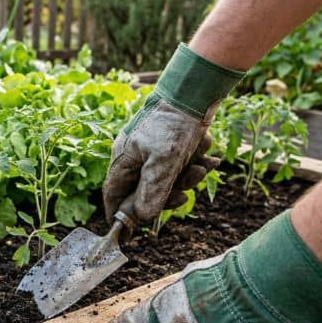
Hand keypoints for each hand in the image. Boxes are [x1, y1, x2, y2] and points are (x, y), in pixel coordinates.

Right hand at [103, 99, 218, 224]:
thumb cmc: (174, 123)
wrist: (197, 90)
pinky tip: (208, 156)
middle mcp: (134, 157)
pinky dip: (194, 165)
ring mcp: (152, 151)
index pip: (113, 195)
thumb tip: (143, 218)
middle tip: (184, 194)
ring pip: (165, 180)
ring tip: (202, 166)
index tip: (131, 231)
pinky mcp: (170, 146)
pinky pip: (179, 166)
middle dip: (167, 195)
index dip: (121, 214)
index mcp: (123, 160)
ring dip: (187, 178)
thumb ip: (152, 191)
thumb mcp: (164, 162)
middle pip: (143, 192)